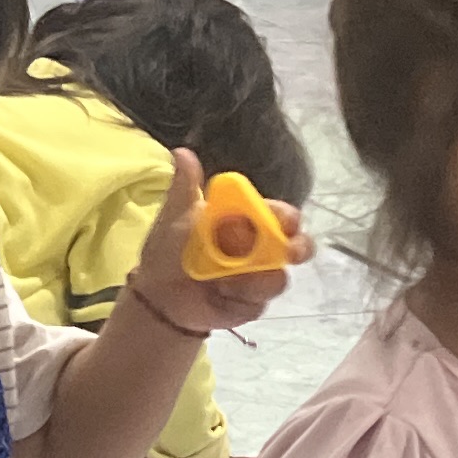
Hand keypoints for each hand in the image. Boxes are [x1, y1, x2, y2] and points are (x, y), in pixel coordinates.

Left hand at [128, 147, 314, 336]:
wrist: (158, 294)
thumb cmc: (169, 250)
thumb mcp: (175, 216)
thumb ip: (185, 187)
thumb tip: (182, 152)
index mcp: (249, 221)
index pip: (281, 216)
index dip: (288, 219)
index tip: (287, 223)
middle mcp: (261, 249)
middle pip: (297, 246)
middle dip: (298, 249)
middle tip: (288, 253)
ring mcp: (259, 278)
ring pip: (278, 279)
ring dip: (255, 280)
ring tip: (222, 281)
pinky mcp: (252, 304)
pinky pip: (258, 304)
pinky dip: (239, 300)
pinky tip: (218, 296)